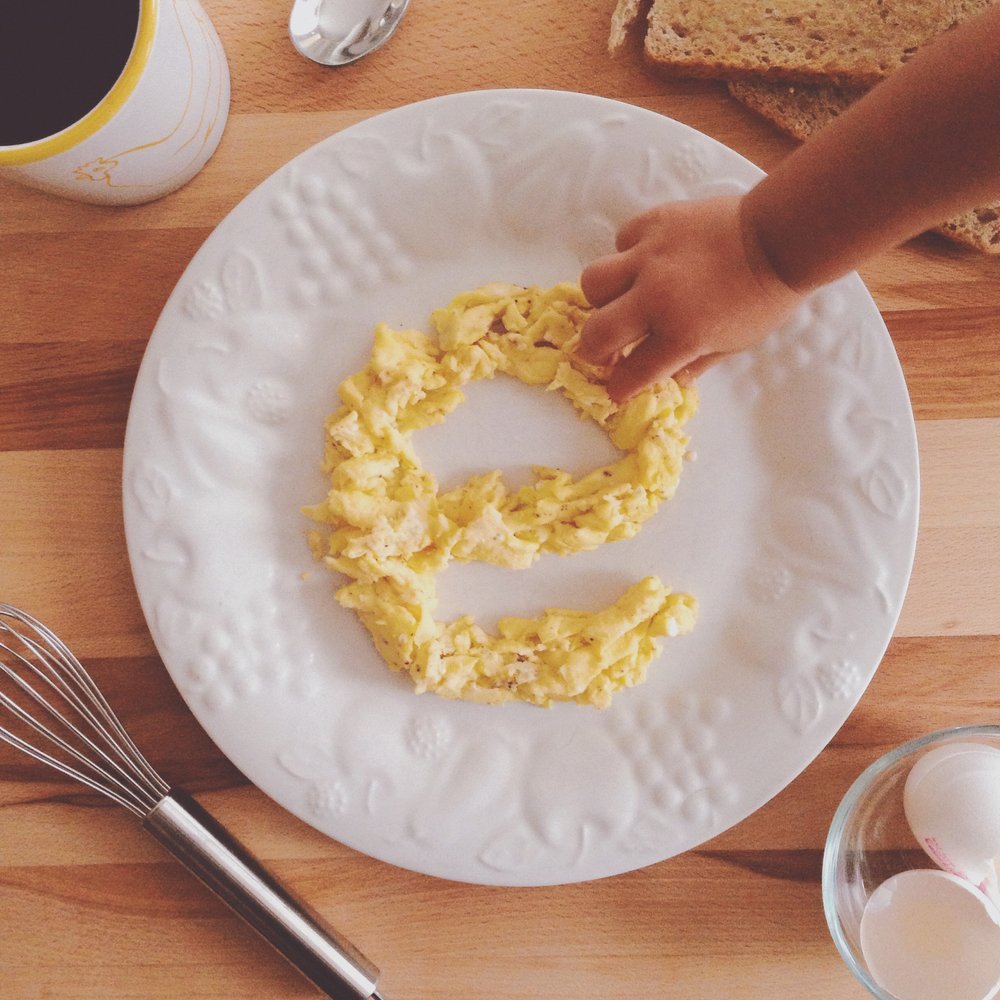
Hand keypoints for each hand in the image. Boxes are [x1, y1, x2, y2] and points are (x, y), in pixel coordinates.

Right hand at [576, 195, 802, 401]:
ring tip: (619, 299)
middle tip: (605, 350)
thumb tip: (672, 378)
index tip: (619, 387)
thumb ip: (697, 362)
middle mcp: (656, 299)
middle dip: (594, 350)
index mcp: (680, 335)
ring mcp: (650, 258)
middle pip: (597, 334)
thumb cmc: (764, 298)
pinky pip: (622, 241)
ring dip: (601, 298)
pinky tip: (646, 260)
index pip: (632, 374)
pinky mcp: (654, 223)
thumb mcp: (735, 344)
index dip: (621, 387)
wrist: (781, 237)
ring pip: (594, 282)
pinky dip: (628, 255)